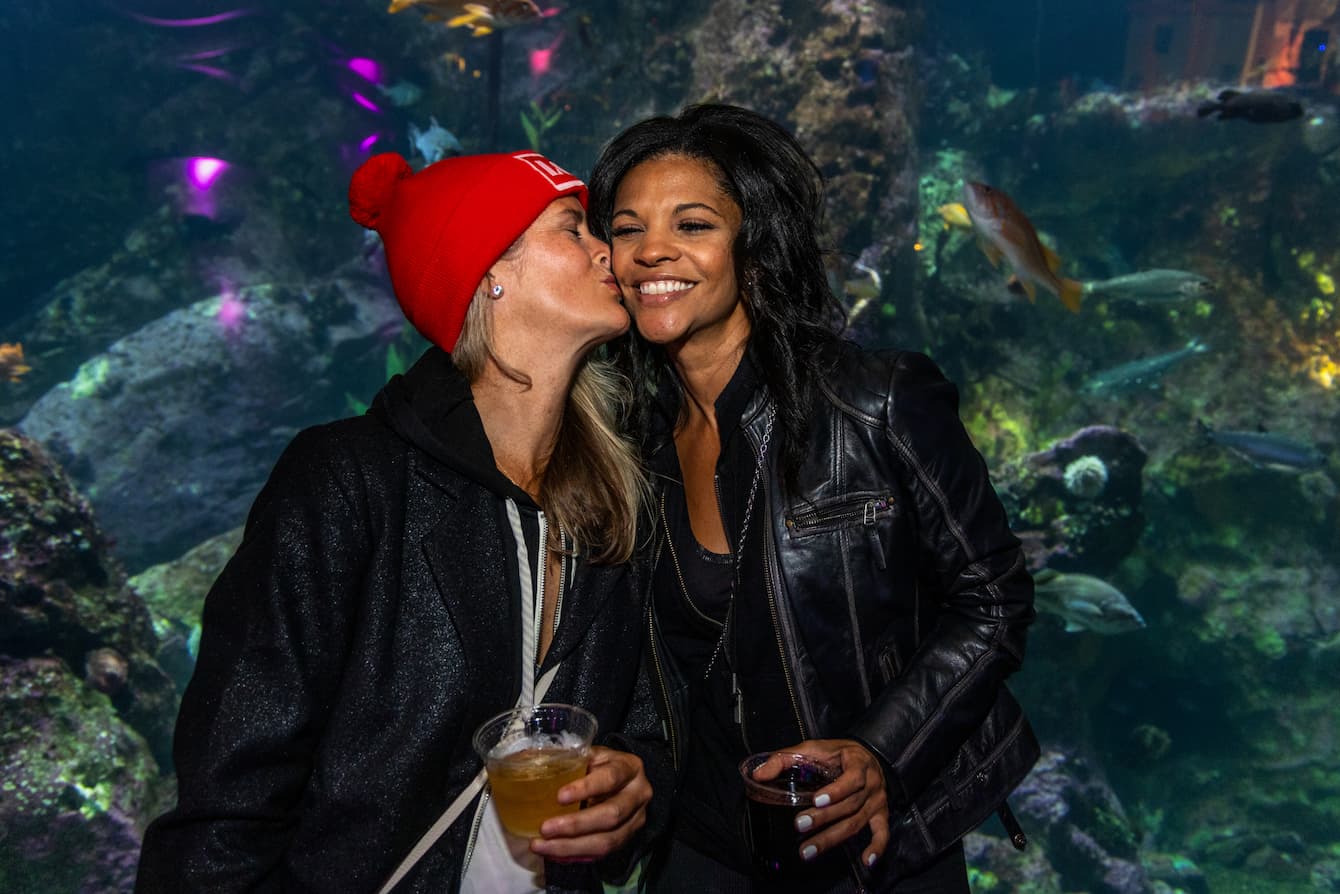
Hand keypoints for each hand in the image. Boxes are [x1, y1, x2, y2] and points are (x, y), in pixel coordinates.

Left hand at [529, 746, 650, 861]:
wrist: (627, 781)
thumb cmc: (602, 765)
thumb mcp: (592, 755)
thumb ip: (568, 758)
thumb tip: (525, 758)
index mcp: (630, 768)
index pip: (610, 778)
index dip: (586, 788)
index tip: (559, 797)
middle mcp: (638, 795)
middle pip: (611, 815)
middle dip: (575, 825)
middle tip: (545, 829)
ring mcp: (636, 821)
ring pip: (607, 841)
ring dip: (572, 847)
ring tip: (543, 846)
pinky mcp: (627, 840)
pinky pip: (601, 855)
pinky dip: (576, 856)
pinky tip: (554, 854)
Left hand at [752, 739, 888, 868]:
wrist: (867, 756)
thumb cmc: (838, 753)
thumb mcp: (813, 748)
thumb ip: (786, 759)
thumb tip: (759, 774)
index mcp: (858, 764)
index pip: (852, 778)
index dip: (836, 790)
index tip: (816, 800)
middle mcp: (871, 784)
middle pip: (849, 804)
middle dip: (824, 818)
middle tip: (799, 825)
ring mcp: (876, 801)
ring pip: (856, 822)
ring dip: (833, 838)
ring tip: (809, 850)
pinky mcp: (880, 813)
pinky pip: (882, 833)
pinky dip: (876, 847)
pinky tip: (866, 861)